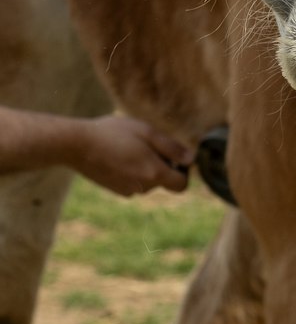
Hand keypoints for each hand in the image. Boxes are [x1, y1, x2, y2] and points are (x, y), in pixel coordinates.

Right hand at [69, 115, 193, 196]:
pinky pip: (132, 180)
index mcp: (153, 174)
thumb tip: (191, 159)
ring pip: (147, 179)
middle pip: (163, 179)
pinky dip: (131, 169)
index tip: (174, 154)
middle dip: (161, 162)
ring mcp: (126, 191)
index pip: (181, 185)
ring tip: (128, 144)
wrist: (77, 145)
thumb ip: (172, 148)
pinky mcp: (114, 189)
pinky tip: (117, 153)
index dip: (183, 171)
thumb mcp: (147, 132)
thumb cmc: (114, 133)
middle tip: (144, 141)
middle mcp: (141, 188)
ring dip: (145, 164)